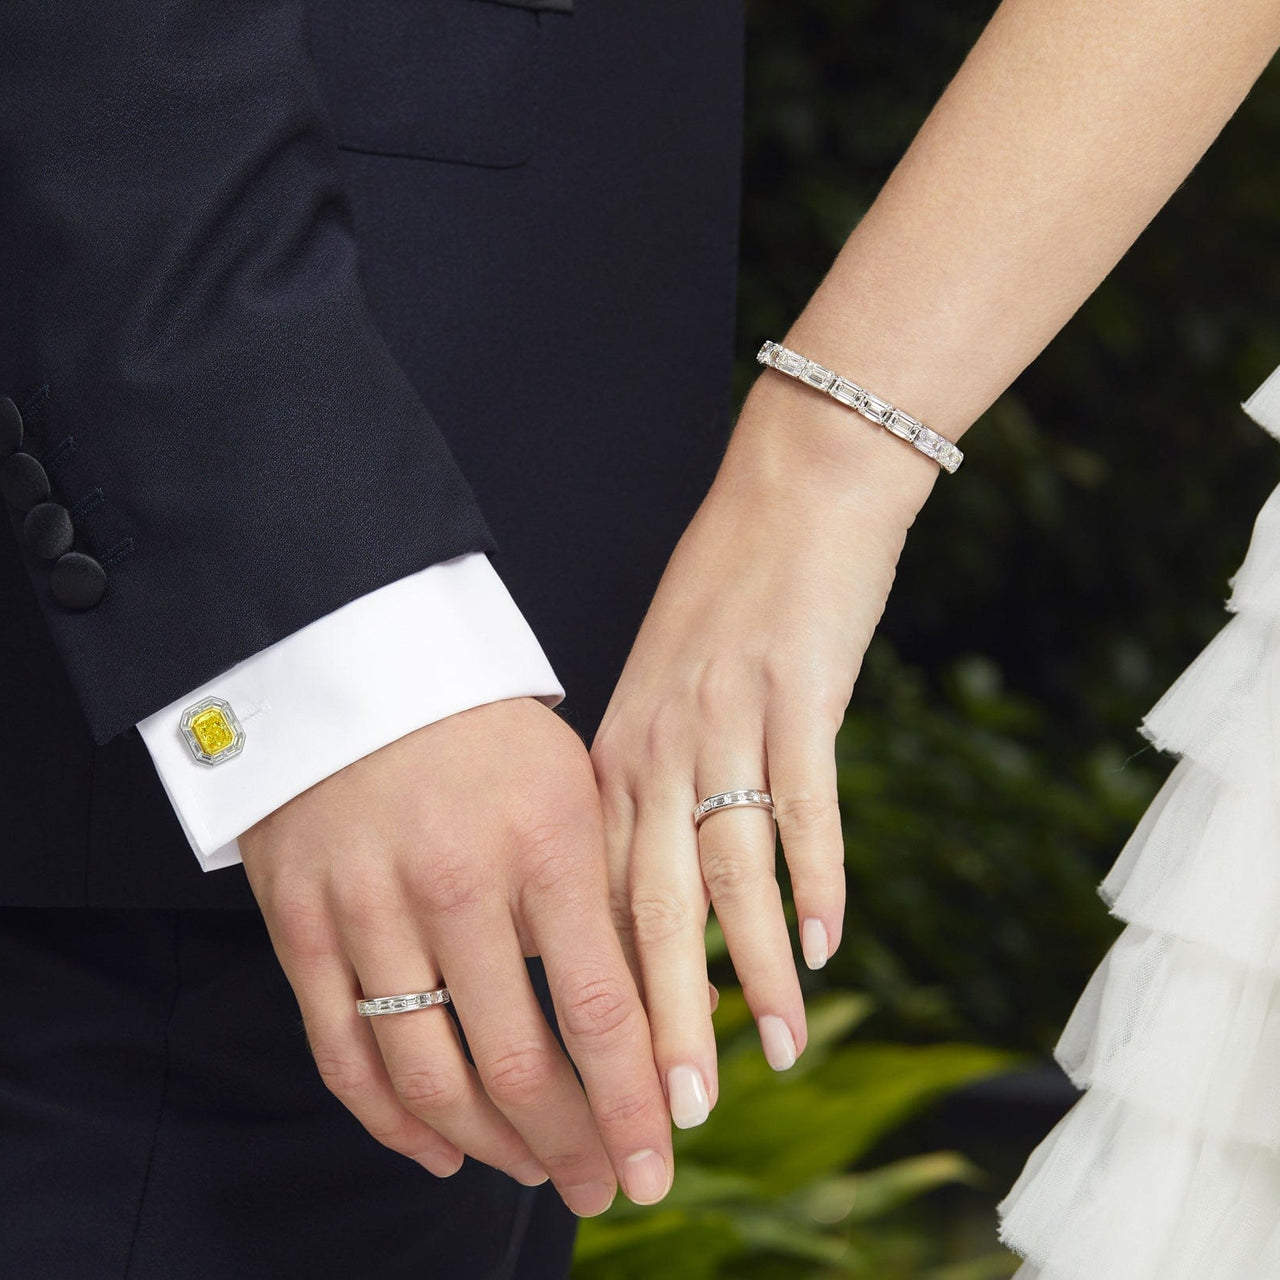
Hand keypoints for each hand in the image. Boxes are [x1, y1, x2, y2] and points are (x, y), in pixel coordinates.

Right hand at [239, 696, 674, 1215]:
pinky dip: (392, 1123)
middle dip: (573, 1143)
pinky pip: (343, 1056)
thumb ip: (615, 895)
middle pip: (520, 1062)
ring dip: (492, 1146)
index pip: (602, 1008)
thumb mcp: (572, 789)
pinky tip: (441, 1149)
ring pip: (432, 1076)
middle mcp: (457, 884)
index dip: (633, 1102)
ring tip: (533, 1171)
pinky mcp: (303, 927)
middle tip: (604, 1184)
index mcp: (544, 843)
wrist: (357, 670)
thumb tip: (678, 1009)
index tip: (657, 1161)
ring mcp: (370, 909)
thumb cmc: (486, 734)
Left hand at [591, 373, 936, 1124]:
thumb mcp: (668, 695)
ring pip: (725, 872)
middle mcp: (656, 746)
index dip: (610, 998)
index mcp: (616, 752)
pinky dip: (816, 879)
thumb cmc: (732, 597)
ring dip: (746, 974)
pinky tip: (824, 946)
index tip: (615, 1080)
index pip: (600, 898)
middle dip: (659, 1021)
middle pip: (648, 907)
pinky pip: (802, 804)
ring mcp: (726, 721)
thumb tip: (657, 878)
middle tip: (670, 1116)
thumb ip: (652, 783)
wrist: (793, 489)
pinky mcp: (798, 695)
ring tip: (771, 1055)